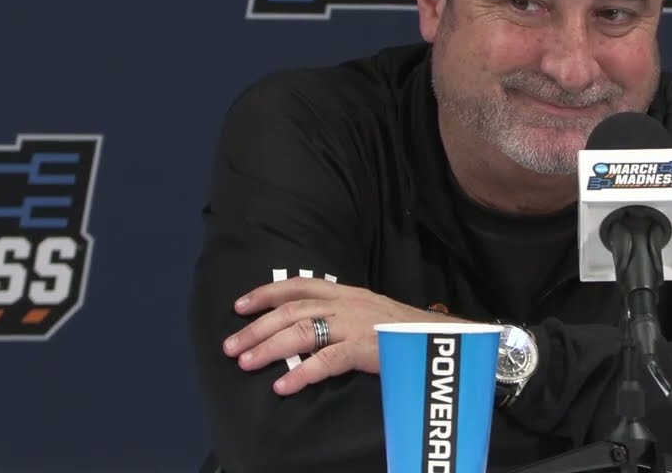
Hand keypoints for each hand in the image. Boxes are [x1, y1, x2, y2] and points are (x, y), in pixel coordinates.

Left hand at [222, 277, 459, 394]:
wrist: (442, 337)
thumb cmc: (404, 330)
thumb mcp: (368, 313)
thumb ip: (340, 316)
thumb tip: (306, 328)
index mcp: (346, 293)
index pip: (299, 285)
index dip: (266, 293)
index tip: (239, 305)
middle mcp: (346, 303)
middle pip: (291, 310)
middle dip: (257, 327)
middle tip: (230, 346)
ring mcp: (355, 324)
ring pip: (302, 331)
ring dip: (269, 347)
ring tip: (245, 363)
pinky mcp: (366, 347)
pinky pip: (326, 361)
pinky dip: (301, 373)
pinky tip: (282, 386)